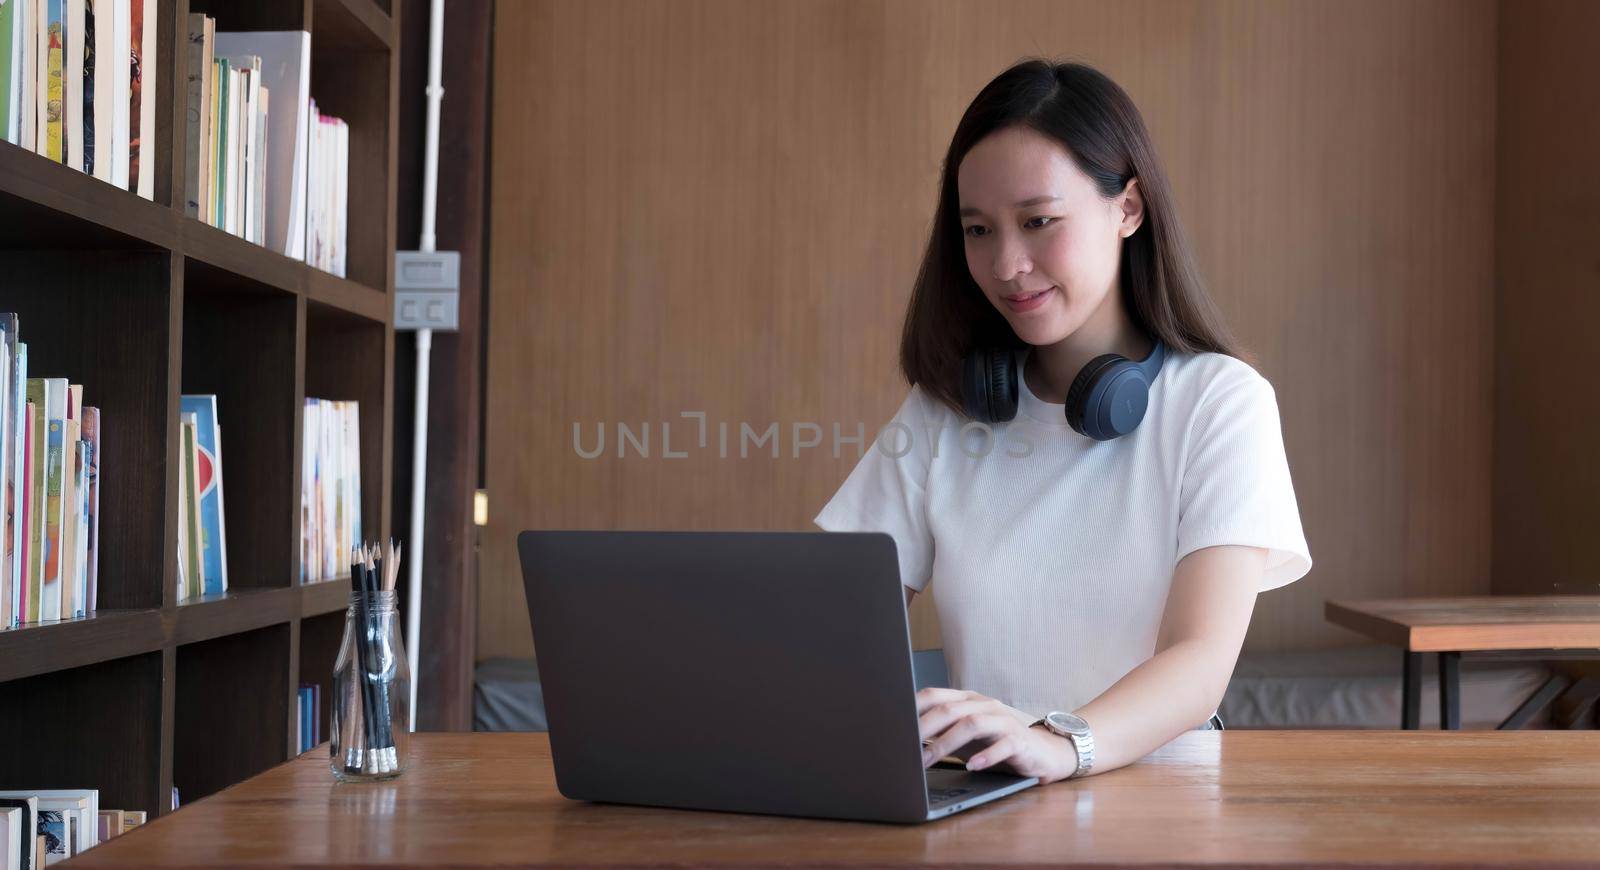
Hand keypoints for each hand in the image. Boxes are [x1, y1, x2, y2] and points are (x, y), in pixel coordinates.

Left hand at [916, 687, 1074, 782]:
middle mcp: (983, 705)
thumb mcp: (963, 737)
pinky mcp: (1020, 740)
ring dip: (946, 743)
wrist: (1041, 751)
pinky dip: (985, 755)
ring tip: (928, 760)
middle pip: (949, 710)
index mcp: (966, 700)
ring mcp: (1003, 720)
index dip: (912, 708)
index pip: (934, 695)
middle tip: (904, 748)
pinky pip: (1003, 744)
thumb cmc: (995, 743)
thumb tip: (903, 740)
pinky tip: (971, 765)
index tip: (893, 724)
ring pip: (972, 724)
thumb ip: (939, 733)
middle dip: (924, 728)